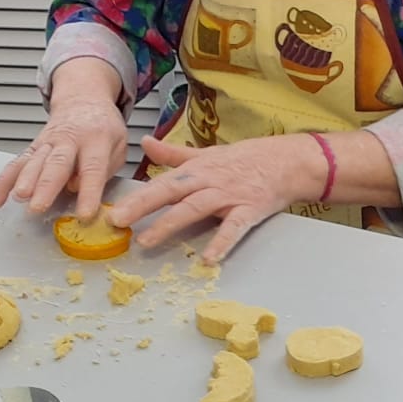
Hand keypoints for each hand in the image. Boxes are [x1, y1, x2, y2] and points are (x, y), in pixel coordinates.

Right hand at [0, 96, 127, 219]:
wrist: (84, 99)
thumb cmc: (103, 126)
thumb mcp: (119, 144)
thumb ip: (105, 168)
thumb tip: (79, 189)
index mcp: (96, 139)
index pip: (93, 168)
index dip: (88, 192)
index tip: (84, 213)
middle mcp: (69, 139)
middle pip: (57, 164)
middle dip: (46, 186)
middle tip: (38, 206)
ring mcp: (48, 142)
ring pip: (34, 161)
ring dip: (24, 180)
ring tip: (20, 197)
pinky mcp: (33, 146)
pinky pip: (16, 163)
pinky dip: (4, 181)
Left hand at [107, 134, 321, 263]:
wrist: (288, 161)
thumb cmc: (246, 159)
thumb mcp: (207, 154)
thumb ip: (174, 154)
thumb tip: (145, 143)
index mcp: (198, 169)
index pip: (163, 182)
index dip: (138, 196)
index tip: (114, 210)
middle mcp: (210, 180)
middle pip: (172, 191)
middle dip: (143, 206)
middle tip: (119, 221)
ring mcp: (229, 195)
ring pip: (195, 207)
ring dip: (171, 223)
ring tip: (148, 241)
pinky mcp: (250, 209)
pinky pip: (234, 227)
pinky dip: (222, 242)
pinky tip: (208, 258)